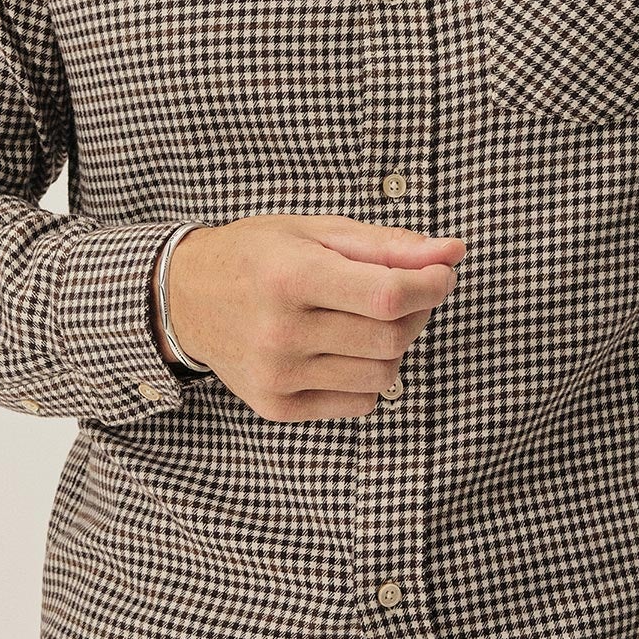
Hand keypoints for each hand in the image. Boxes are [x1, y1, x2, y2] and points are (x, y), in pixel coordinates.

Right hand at [159, 215, 466, 420]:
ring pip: (382, 375)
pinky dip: (369, 376)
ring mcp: (278, 376)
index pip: (388, 296)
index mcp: (290, 278)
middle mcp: (281, 332)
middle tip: (408, 289)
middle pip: (391, 339)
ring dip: (395, 345)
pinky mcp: (277, 407)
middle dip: (418, 312)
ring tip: (371, 317)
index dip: (431, 285)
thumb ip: (388, 244)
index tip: (442, 271)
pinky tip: (346, 348)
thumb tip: (453, 251)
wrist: (185, 298)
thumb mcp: (316, 231)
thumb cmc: (256, 255)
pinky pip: (360, 403)